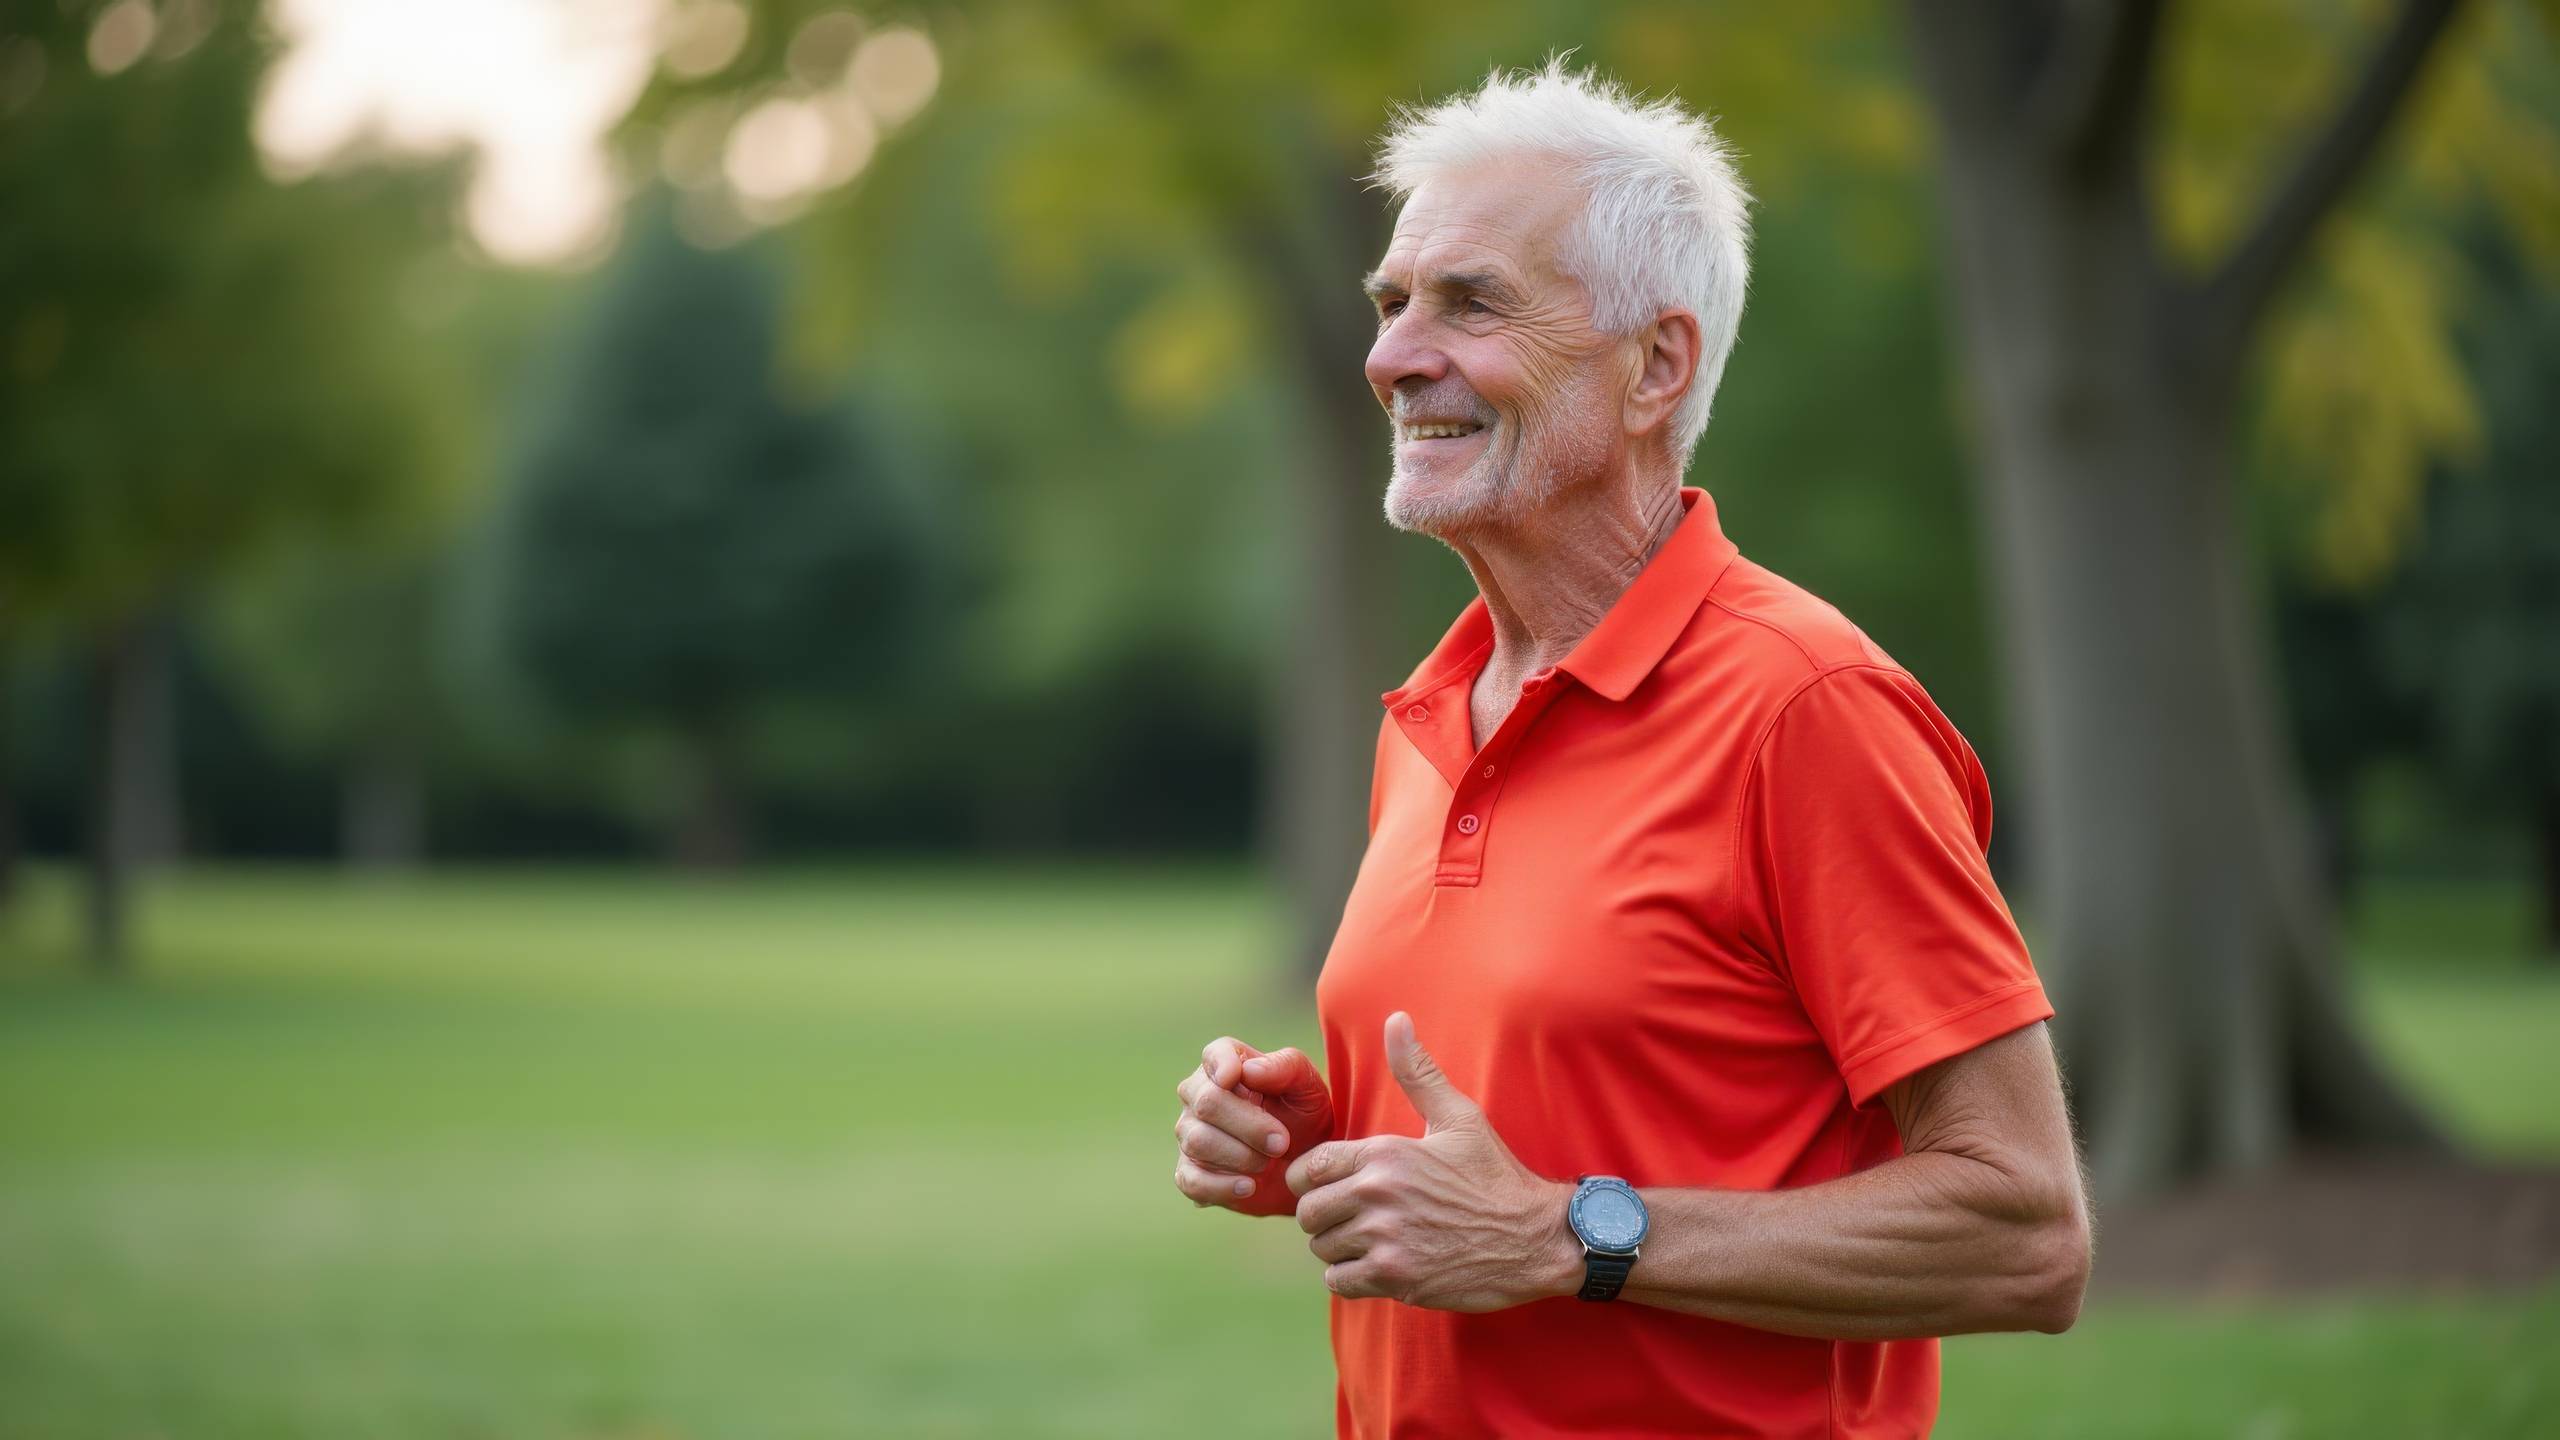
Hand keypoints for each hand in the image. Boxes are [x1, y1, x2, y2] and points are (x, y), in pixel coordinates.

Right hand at [1173, 1034, 1334, 1214]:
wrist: (1305, 1166)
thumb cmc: (1304, 1116)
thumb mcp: (1307, 1087)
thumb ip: (1284, 1068)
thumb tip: (1247, 1070)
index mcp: (1225, 1064)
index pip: (1214, 1055)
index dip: (1222, 1065)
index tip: (1236, 1079)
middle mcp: (1198, 1095)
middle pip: (1207, 1103)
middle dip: (1249, 1126)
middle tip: (1282, 1142)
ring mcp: (1190, 1134)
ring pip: (1197, 1142)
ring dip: (1241, 1156)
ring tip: (1268, 1162)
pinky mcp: (1190, 1173)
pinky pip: (1190, 1180)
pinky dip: (1220, 1186)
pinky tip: (1248, 1186)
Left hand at [1284, 1012, 1578, 1310]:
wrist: (1536, 1238)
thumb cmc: (1494, 1176)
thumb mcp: (1459, 1118)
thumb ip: (1418, 1072)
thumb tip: (1396, 1019)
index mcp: (1384, 1153)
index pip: (1306, 1168)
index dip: (1311, 1180)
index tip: (1331, 1187)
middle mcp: (1379, 1194)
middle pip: (1307, 1212)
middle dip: (1323, 1216)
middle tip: (1352, 1218)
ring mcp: (1386, 1238)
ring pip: (1322, 1247)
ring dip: (1339, 1248)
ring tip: (1370, 1241)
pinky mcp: (1396, 1277)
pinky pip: (1339, 1282)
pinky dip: (1351, 1278)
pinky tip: (1378, 1267)